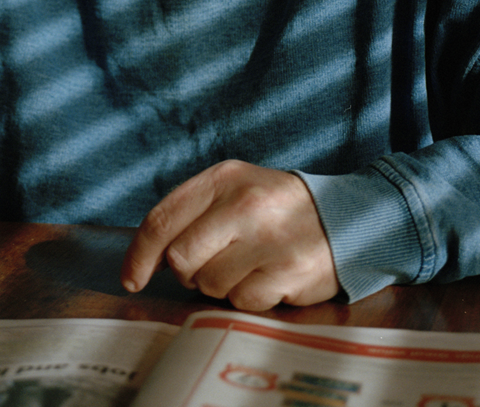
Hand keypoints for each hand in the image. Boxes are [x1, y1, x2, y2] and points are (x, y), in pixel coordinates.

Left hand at [122, 160, 338, 310]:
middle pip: (180, 258)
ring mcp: (269, 239)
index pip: (161, 219)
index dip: (138, 255)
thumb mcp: (234, 190)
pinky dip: (250, 297)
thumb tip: (147, 258)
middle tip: (211, 264)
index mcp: (224, 178)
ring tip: (249, 264)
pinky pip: (242, 302)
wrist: (347, 218)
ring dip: (222, 284)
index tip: (132, 278)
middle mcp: (245, 204)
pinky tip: (268, 277)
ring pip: (210, 284)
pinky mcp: (290, 272)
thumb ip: (192, 214)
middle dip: (188, 271)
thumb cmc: (276, 208)